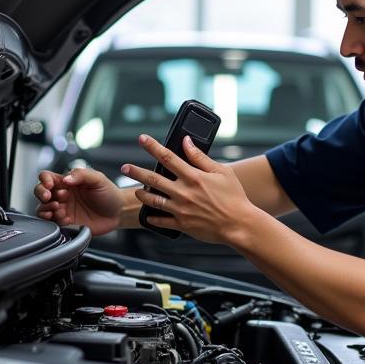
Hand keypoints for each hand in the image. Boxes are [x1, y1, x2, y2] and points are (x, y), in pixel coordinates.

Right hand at [34, 168, 121, 235]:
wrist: (119, 212)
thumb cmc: (109, 193)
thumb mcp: (98, 179)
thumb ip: (81, 175)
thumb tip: (65, 179)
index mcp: (67, 182)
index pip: (47, 177)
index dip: (44, 180)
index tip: (50, 184)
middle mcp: (62, 195)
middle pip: (40, 191)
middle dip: (41, 193)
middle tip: (50, 197)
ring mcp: (63, 209)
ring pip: (42, 208)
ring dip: (46, 208)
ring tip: (58, 208)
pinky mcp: (66, 223)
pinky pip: (52, 222)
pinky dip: (54, 220)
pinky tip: (66, 218)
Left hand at [123, 134, 256, 244]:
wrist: (239, 224)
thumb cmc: (234, 197)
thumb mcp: (221, 172)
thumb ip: (201, 157)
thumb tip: (187, 142)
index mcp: (193, 177)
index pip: (167, 157)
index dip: (152, 147)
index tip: (142, 139)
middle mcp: (183, 192)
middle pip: (153, 179)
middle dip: (136, 171)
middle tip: (125, 167)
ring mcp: (181, 209)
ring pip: (153, 200)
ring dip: (142, 194)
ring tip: (136, 191)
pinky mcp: (182, 224)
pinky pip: (161, 221)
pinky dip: (153, 218)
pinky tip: (148, 214)